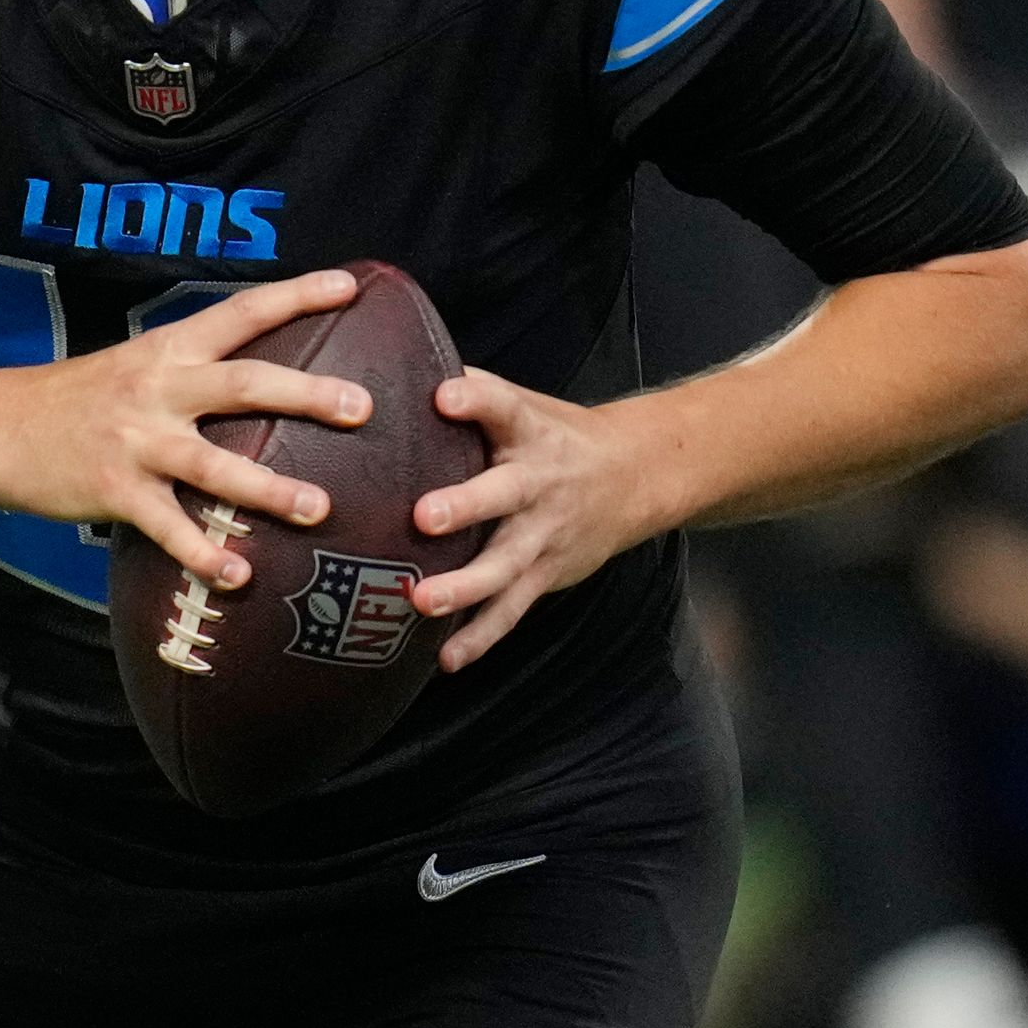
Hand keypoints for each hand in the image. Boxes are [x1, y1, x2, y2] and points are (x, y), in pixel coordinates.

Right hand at [0, 270, 373, 588]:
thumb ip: (196, 370)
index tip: (352, 285)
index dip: (298, 295)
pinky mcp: (113, 491)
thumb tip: (269, 379)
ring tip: (319, 508)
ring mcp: (136, 442)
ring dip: (269, 488)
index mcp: (169, 349)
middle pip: (243, 384)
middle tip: (362, 406)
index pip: (243, 311)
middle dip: (305, 393)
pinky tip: (238, 576)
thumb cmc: (79, 399)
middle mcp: (158, 388)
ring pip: (214, 465)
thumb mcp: (137, 365)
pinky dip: (204, 553)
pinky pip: (168, 528)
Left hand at [409, 371, 664, 672]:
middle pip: (503, 494)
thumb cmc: (553, 435)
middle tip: (424, 517)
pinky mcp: (544, 574)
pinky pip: (511, 610)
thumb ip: (467, 390)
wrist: (633, 477)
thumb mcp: (522, 404)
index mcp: (528, 431)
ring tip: (421, 600)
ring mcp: (543, 534)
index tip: (444, 397)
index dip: (475, 401)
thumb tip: (393, 369)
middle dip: (465, 506)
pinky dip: (480, 637)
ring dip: (465, 586)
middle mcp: (538, 482)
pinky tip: (445, 658)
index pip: (503, 407)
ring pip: (505, 564)